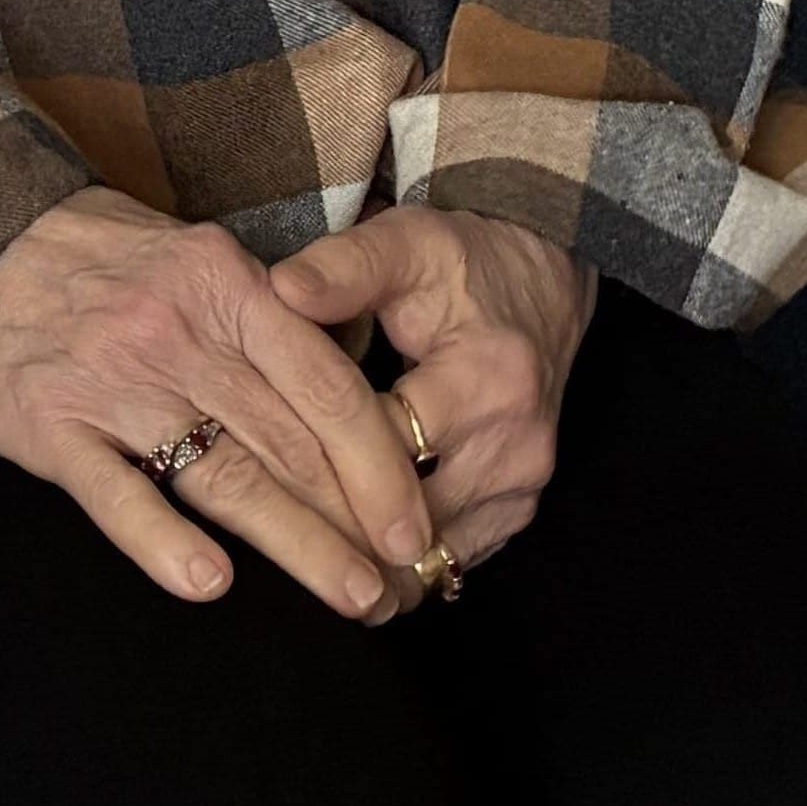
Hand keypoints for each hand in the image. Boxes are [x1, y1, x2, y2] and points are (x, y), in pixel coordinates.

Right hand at [0, 194, 440, 618]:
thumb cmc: (83, 251)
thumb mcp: (188, 253)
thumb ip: (259, 317)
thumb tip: (338, 394)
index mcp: (225, 284)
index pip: (328, 387)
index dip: (382, 464)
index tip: (416, 526)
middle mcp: (180, 333)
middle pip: (291, 442)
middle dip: (358, 522)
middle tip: (406, 588)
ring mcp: (113, 382)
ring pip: (224, 475)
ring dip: (297, 544)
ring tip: (353, 598)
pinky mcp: (48, 425)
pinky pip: (115, 492)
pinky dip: (162, 540)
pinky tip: (208, 585)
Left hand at [265, 206, 589, 585]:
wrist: (543, 279)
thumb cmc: (463, 261)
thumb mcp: (404, 244)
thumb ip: (343, 269)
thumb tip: (281, 290)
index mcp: (486, 379)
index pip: (387, 448)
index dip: (323, 459)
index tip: (263, 464)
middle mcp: (515, 444)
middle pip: (408, 518)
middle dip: (342, 526)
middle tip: (270, 535)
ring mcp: (523, 484)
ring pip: (431, 553)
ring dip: (373, 557)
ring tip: (307, 557)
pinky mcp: (521, 506)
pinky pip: (456, 556)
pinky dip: (408, 561)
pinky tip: (357, 556)